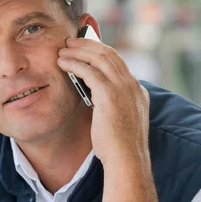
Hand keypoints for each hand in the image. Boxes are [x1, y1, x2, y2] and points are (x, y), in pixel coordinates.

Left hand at [57, 38, 149, 164]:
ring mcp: (123, 88)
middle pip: (110, 54)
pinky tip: (62, 63)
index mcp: (138, 92)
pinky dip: (74, 63)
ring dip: (79, 50)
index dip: (101, 53)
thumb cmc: (119, 148)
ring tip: (63, 49)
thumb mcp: (120, 122)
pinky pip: (89, 70)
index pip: (119, 63)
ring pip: (99, 57)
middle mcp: (133, 85)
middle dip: (89, 44)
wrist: (127, 160)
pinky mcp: (109, 94)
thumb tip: (98, 104)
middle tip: (71, 41)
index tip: (86, 49)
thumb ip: (113, 108)